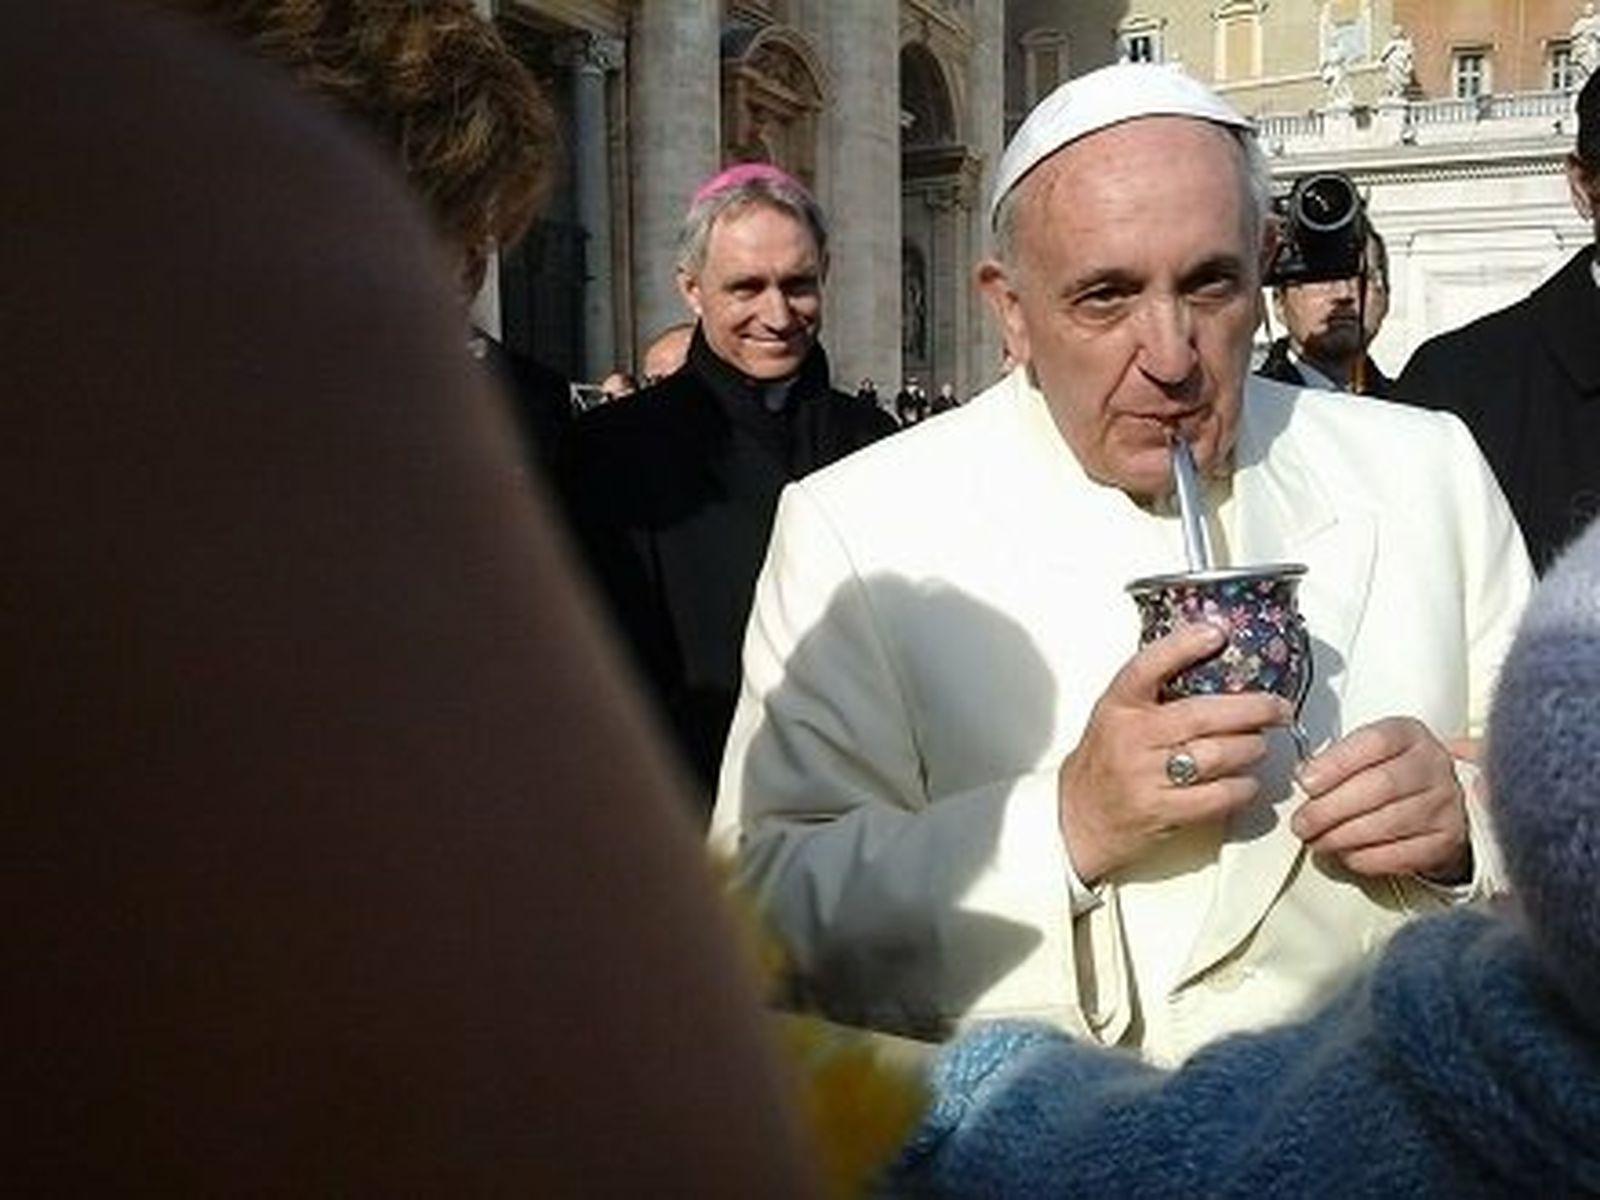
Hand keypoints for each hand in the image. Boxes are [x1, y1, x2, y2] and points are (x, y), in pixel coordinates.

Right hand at [1057, 623, 1292, 882]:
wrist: (1076, 819)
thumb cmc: (1104, 764)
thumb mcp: (1115, 718)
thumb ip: (1152, 696)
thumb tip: (1213, 667)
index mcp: (1118, 707)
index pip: (1147, 667)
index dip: (1182, 646)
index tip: (1215, 633)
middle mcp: (1131, 738)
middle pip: (1203, 715)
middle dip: (1252, 709)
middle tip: (1277, 707)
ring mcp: (1146, 776)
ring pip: (1218, 755)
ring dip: (1251, 749)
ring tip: (1258, 745)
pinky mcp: (1162, 810)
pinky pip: (1218, 795)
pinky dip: (1243, 787)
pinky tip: (1246, 781)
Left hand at [1292, 716, 1468, 881]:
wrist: (1435, 799)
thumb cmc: (1389, 771)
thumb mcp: (1366, 751)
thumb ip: (1336, 759)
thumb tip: (1305, 777)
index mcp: (1408, 735)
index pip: (1375, 742)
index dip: (1336, 763)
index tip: (1306, 782)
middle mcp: (1433, 766)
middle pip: (1381, 786)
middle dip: (1331, 808)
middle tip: (1302, 823)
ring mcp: (1444, 804)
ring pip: (1388, 823)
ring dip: (1342, 836)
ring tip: (1316, 839)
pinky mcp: (1445, 840)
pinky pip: (1400, 854)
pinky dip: (1364, 857)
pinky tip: (1344, 853)